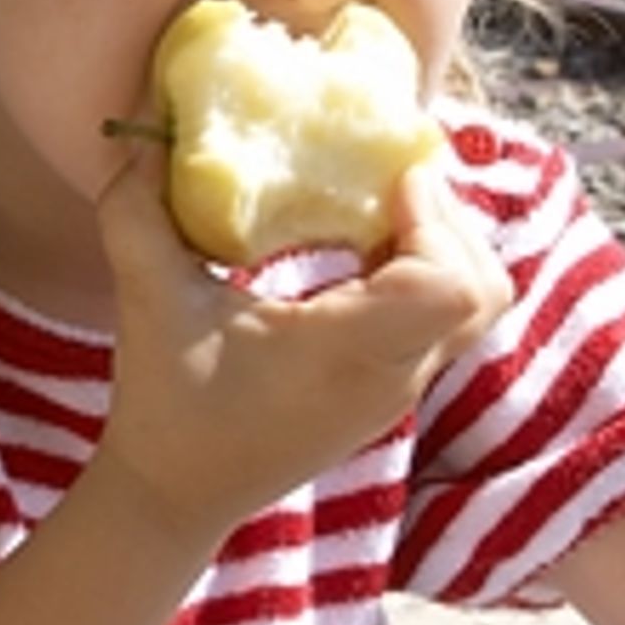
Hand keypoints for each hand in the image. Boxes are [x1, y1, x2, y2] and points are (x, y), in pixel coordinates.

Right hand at [90, 140, 511, 536]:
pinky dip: (427, 270)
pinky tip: (365, 246)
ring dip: (443, 245)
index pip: (448, 288)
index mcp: (344, 353)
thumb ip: (140, 212)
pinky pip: (445, 320)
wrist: (178, 493)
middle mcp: (390, 375)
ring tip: (383, 207)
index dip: (434, 221)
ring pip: (476, 307)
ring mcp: (398, 389)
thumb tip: (142, 131)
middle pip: (484, 289)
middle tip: (391, 179)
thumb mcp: (149, 299)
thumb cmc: (165, 402)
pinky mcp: (390, 391)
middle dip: (449, 220)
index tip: (388, 180)